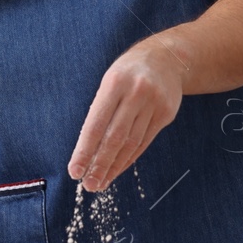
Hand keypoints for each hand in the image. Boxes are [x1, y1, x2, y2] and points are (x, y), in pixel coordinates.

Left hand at [68, 40, 184, 191]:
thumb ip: (100, 109)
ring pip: (131, 143)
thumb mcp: (110, 80)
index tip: (75, 170)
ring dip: (114, 167)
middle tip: (88, 185)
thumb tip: (86, 148)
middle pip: (115, 137)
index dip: (85, 150)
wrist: (167, 58)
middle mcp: (136, 93)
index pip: (96, 123)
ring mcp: (154, 104)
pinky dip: (129, 159)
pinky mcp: (166, 114)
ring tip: (101, 182)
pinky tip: (117, 169)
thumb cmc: (128, 72)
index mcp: (114, 83)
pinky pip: (144, 142)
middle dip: (100, 164)